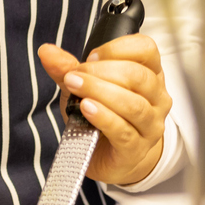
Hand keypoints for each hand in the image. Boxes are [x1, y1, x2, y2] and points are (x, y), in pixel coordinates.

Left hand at [37, 32, 170, 185]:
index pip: (145, 49)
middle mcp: (157, 99)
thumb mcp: (80, 86)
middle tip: (74, 75)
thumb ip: (66, 68)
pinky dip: (103, 117)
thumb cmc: (98, 115)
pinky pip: (124, 131)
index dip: (117, 48)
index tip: (91, 56)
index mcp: (149, 75)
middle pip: (138, 76)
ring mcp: (150, 126)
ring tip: (75, 87)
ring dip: (99, 92)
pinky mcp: (137, 149)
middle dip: (101, 72)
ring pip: (134, 105)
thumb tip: (47, 51)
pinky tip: (86, 108)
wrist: (100, 155)